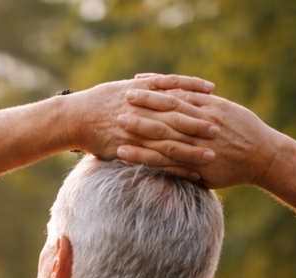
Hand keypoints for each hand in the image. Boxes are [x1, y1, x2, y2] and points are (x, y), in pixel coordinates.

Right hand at [65, 74, 219, 178]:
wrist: (75, 118)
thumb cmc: (99, 102)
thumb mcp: (123, 87)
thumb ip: (146, 87)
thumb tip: (166, 84)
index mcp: (142, 96)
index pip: (174, 92)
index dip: (194, 93)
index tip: (214, 94)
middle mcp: (142, 114)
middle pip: (176, 119)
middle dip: (199, 124)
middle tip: (220, 128)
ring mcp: (136, 134)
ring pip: (170, 143)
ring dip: (192, 150)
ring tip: (212, 155)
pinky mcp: (130, 152)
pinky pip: (157, 163)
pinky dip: (176, 169)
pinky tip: (193, 174)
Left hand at [115, 88, 279, 189]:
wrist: (263, 156)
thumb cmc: (245, 131)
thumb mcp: (227, 110)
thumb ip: (204, 103)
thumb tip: (184, 93)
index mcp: (209, 107)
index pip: (176, 94)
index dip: (154, 89)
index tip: (135, 83)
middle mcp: (202, 124)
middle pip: (167, 112)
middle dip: (144, 106)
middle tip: (120, 100)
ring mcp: (199, 146)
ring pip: (165, 137)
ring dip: (141, 132)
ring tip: (118, 127)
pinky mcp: (197, 165)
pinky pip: (169, 162)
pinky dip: (149, 158)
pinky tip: (131, 156)